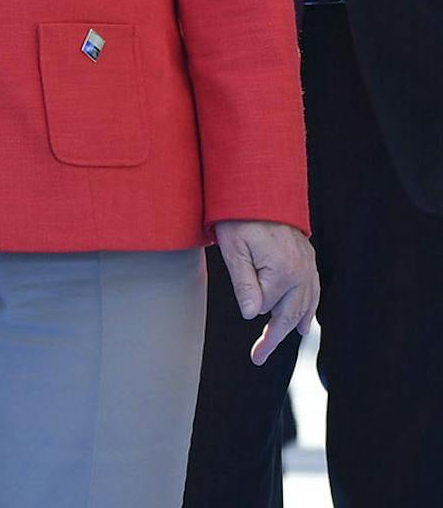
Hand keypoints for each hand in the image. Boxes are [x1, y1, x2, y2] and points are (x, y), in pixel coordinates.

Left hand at [214, 219, 319, 364]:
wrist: (259, 188)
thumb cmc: (239, 218)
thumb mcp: (233, 249)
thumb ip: (244, 283)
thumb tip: (253, 315)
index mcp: (282, 273)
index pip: (265, 306)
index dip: (251, 309)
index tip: (246, 337)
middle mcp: (301, 273)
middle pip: (289, 313)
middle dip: (275, 338)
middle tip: (258, 358)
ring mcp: (308, 266)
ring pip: (304, 304)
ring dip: (293, 325)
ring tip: (282, 342)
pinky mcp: (308, 259)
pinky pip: (313, 290)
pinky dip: (308, 307)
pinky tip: (305, 321)